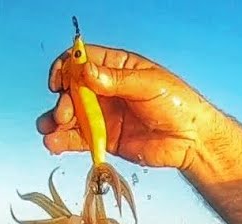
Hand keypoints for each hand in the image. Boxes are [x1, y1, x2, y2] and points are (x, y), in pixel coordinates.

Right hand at [36, 44, 222, 171]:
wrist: (192, 140)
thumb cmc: (177, 104)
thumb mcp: (148, 85)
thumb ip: (115, 80)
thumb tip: (86, 72)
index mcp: (117, 68)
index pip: (82, 61)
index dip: (66, 68)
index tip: (60, 81)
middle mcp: (106, 90)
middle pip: (71, 90)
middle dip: (62, 101)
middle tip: (63, 115)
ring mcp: (104, 115)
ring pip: (70, 115)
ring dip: (55, 122)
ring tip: (50, 133)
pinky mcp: (105, 139)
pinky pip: (79, 138)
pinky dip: (63, 141)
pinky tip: (55, 144)